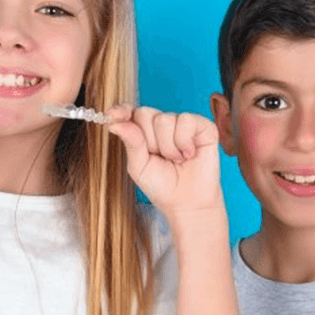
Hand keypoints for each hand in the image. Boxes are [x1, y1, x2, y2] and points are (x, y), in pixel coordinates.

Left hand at [106, 106, 222, 217]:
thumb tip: (114, 122)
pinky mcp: (203, 126)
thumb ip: (130, 141)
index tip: (112, 115)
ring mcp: (183, 124)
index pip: (130, 112)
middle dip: (149, 141)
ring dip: (168, 147)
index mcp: (144, 132)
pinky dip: (184, 142)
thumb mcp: (138, 166)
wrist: (187, 203)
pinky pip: (186, 120)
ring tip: (177, 160)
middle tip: (160, 158)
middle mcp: (163, 124)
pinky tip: (189, 154)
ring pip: (164, 119)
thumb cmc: (162, 186)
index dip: (121, 110)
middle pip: (145, 114)